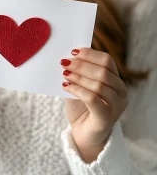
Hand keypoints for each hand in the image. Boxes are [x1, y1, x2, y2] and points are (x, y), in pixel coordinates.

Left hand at [60, 47, 127, 161]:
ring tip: (64, 74)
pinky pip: (92, 99)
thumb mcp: (79, 85)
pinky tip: (65, 87)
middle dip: (81, 65)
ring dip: (78, 77)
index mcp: (115, 80)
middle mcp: (120, 91)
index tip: (72, 51)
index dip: (89, 54)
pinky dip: (77, 90)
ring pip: (99, 85)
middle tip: (64, 63)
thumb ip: (77, 72)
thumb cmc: (80, 106)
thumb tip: (68, 57)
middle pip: (103, 71)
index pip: (107, 60)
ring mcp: (117, 106)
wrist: (83, 133)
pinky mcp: (107, 118)